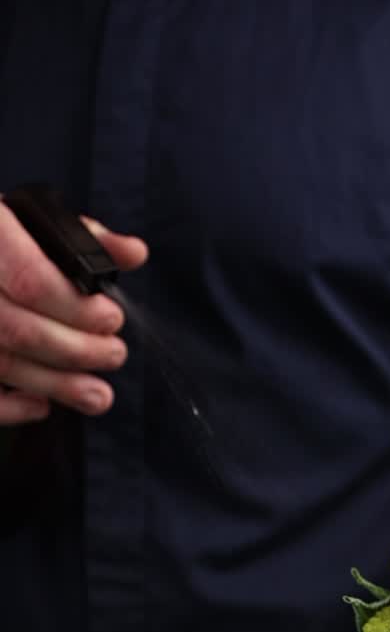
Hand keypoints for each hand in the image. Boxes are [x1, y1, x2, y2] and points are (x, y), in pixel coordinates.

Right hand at [0, 202, 147, 424]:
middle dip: (78, 351)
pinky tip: (42, 404)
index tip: (112, 319)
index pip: (33, 280)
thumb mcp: (41, 224)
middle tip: (114, 354)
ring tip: (98, 394)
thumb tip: (135, 253)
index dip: (79, 309)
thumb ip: (90, 238)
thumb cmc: (6, 244)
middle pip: (20, 329)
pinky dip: (12, 407)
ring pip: (4, 362)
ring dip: (58, 386)